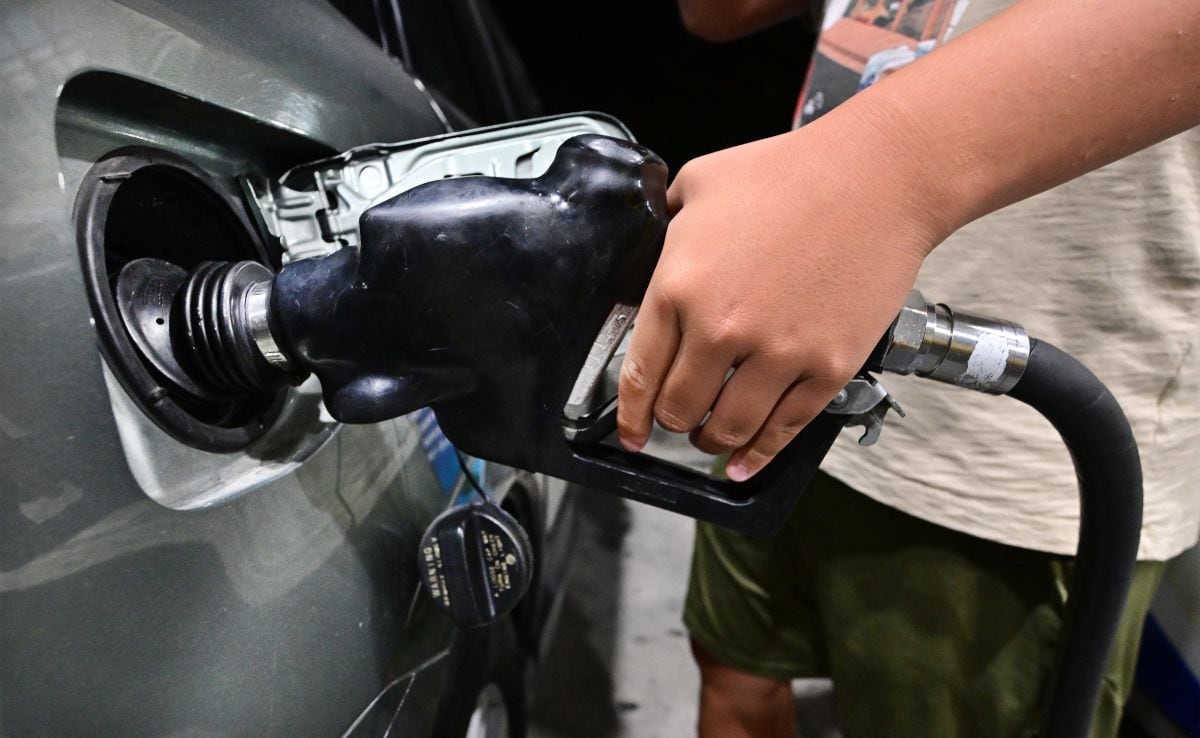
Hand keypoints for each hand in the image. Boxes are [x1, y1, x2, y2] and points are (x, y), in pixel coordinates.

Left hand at [616, 118, 943, 479]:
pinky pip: (783, 430)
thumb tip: (653, 259)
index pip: (640, 375)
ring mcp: (778, 354)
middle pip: (680, 409)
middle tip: (678, 419)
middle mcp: (722, 329)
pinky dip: (759, 455)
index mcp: (679, 286)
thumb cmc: (791, 172)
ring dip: (712, 441)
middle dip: (672, 422)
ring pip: (727, 430)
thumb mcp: (699, 183)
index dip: (631, 414)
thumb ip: (665, 228)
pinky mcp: (826, 368)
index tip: (630, 431)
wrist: (878, 177)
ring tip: (710, 438)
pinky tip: (746, 463)